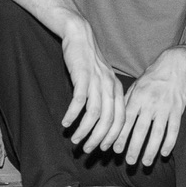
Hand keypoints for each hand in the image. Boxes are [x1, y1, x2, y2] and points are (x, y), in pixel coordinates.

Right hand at [59, 18, 125, 152]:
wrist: (80, 36)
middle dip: (98, 139)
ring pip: (94, 113)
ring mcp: (97, 81)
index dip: (113, 137)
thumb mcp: (103, 80)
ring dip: (84, 130)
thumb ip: (105, 98)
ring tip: (74, 140)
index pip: (120, 119)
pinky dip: (72, 114)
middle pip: (108, 120)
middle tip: (87, 150)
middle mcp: (110, 87)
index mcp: (117, 89)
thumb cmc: (89, 61)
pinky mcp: (82, 76)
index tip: (104, 150)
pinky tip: (65, 123)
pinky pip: (79, 100)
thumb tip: (103, 122)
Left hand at [114, 49, 185, 163]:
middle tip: (129, 162)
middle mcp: (150, 103)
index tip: (115, 150)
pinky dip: (169, 142)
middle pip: (141, 130)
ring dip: (151, 150)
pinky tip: (164, 153)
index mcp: (137, 97)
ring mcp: (165, 107)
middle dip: (134, 148)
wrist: (174, 65)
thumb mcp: (135, 86)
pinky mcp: (178, 109)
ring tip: (146, 163)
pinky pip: (174, 129)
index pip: (126, 121)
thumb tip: (114, 120)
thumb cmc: (151, 77)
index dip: (120, 136)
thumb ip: (126, 103)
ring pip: (157, 133)